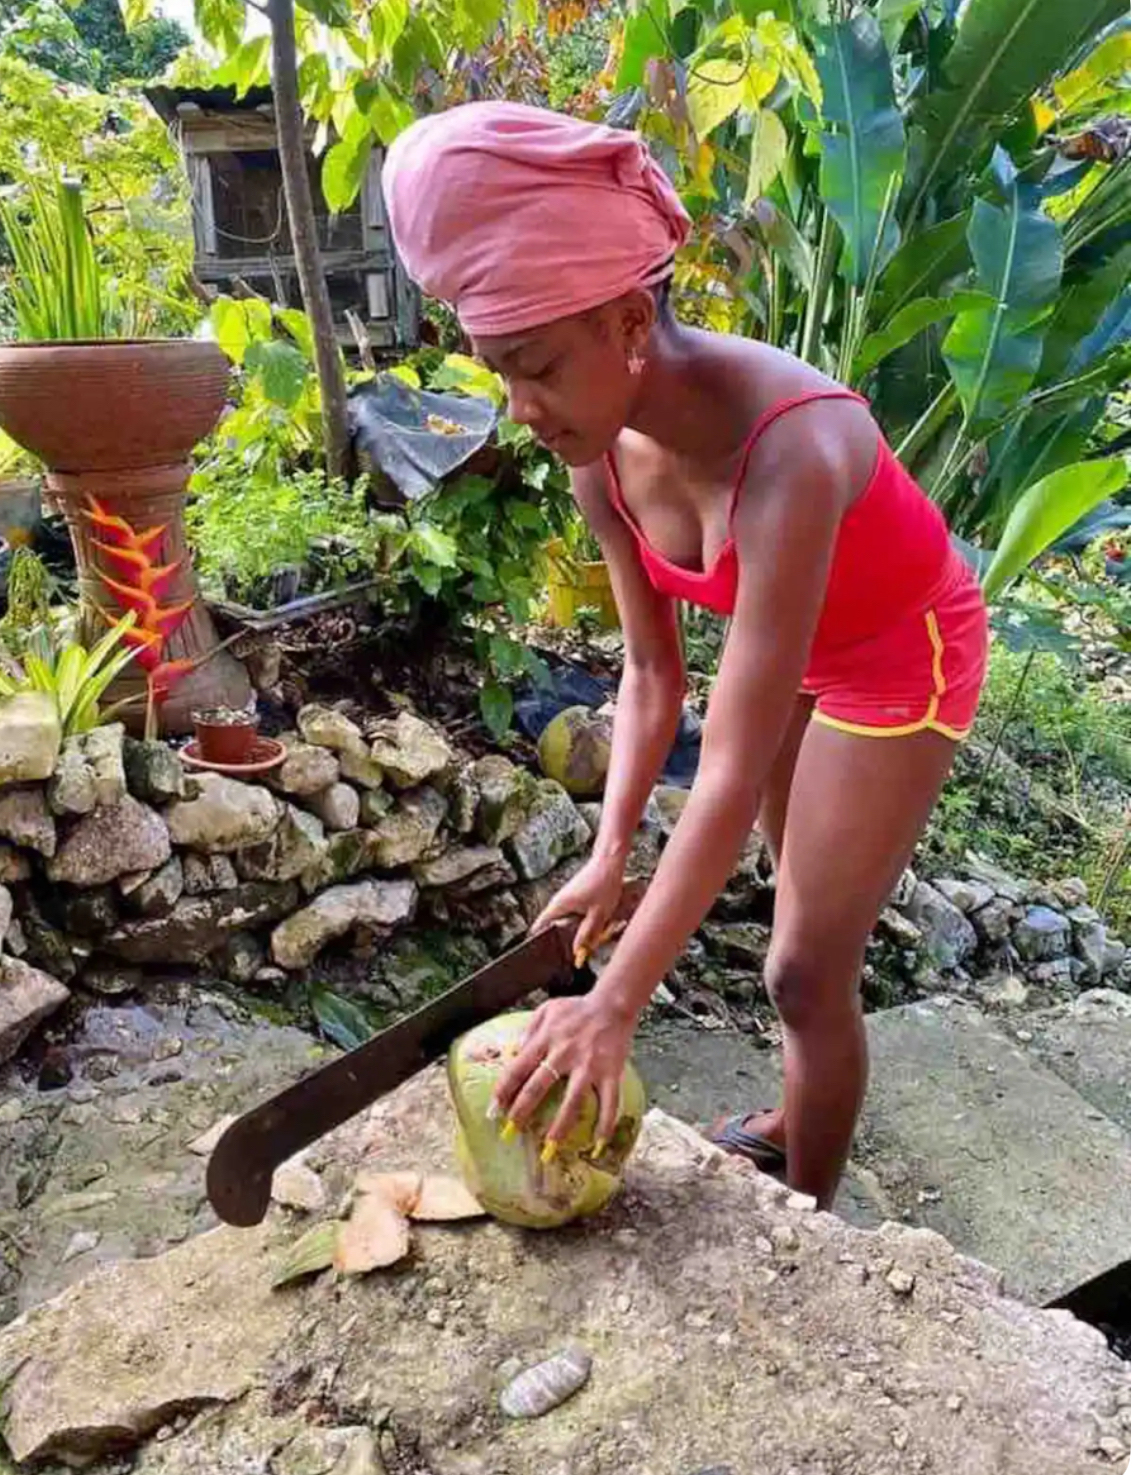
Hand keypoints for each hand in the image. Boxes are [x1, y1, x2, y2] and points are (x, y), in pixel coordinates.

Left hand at [491, 993, 636, 1156]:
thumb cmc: (577, 1009)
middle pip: (539, 1087)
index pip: (518, 1068)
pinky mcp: (611, 1073)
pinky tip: (598, 1144)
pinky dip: (605, 1125)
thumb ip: (528, 1032)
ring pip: (573, 1101)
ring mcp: (589, 1065)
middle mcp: (565, 1054)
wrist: (614, 1004)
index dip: (504, 1089)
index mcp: (546, 1039)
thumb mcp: (547, 1011)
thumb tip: (512, 1056)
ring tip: (549, 1148)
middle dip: (522, 1111)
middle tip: (511, 1132)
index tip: (494, 1109)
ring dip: (561, 1127)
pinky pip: (609, 1103)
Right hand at [530, 852, 625, 965]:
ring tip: (593, 925)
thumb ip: (586, 934)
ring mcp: (566, 896)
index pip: (540, 925)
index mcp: (559, 905)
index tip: (542, 953)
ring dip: (579, 926)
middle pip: (556, 925)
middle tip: (582, 943)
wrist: (609, 861)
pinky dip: (584, 917)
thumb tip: (577, 950)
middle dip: (567, 936)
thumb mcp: (598, 915)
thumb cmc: (604, 884)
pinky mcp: (574, 894)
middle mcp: (558, 900)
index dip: (540, 939)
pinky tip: (597, 916)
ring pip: (568, 919)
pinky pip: (575, 912)